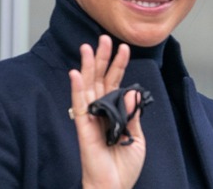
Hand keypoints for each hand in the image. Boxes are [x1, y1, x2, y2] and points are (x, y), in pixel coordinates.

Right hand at [69, 35, 144, 188]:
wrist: (114, 186)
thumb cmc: (124, 165)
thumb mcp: (137, 136)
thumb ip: (133, 114)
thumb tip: (131, 91)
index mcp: (114, 112)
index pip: (116, 83)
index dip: (119, 65)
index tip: (124, 47)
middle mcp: (101, 112)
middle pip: (100, 79)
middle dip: (102, 58)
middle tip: (104, 38)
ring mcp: (91, 118)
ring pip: (88, 86)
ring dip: (88, 66)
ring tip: (89, 47)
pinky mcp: (83, 128)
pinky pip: (79, 105)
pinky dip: (76, 88)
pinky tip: (75, 73)